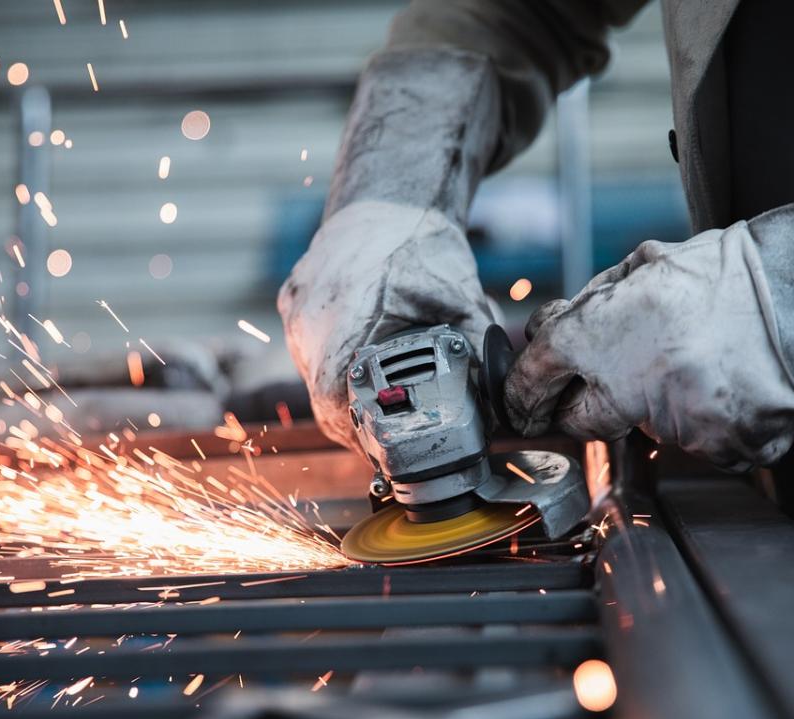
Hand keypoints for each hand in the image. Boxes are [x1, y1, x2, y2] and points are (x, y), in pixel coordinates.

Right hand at [278, 200, 494, 448]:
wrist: (388, 197)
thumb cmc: (420, 242)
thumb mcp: (459, 297)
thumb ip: (478, 348)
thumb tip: (501, 399)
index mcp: (345, 319)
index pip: (335, 402)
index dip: (357, 432)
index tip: (380, 447)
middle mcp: (309, 318)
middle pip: (322, 397)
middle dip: (355, 421)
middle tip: (387, 437)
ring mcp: (296, 310)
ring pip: (313, 375)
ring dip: (342, 395)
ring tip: (375, 406)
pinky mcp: (293, 301)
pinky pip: (308, 348)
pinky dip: (332, 364)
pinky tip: (359, 368)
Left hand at [504, 222, 793, 470]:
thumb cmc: (724, 279)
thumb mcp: (642, 267)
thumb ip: (588, 306)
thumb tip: (547, 332)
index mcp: (598, 333)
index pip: (533, 377)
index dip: (523, 393)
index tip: (523, 404)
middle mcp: (627, 385)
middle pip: (580, 420)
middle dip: (590, 404)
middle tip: (624, 376)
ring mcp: (673, 424)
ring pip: (644, 430)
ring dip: (659, 406)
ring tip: (699, 364)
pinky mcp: (715, 451)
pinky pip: (695, 445)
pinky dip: (705, 424)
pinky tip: (726, 386)